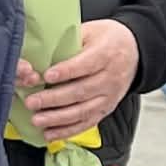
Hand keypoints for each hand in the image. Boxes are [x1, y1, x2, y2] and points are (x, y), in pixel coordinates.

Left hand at [23, 19, 139, 138]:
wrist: (134, 53)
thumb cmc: (107, 40)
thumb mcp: (91, 31)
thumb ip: (69, 41)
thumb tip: (40, 52)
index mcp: (107, 54)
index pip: (86, 64)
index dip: (66, 71)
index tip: (46, 76)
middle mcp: (110, 78)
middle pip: (81, 91)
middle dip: (54, 99)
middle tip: (32, 102)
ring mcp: (110, 97)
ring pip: (83, 111)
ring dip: (58, 118)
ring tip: (37, 120)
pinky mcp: (106, 110)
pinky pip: (86, 123)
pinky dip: (67, 131)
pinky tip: (49, 133)